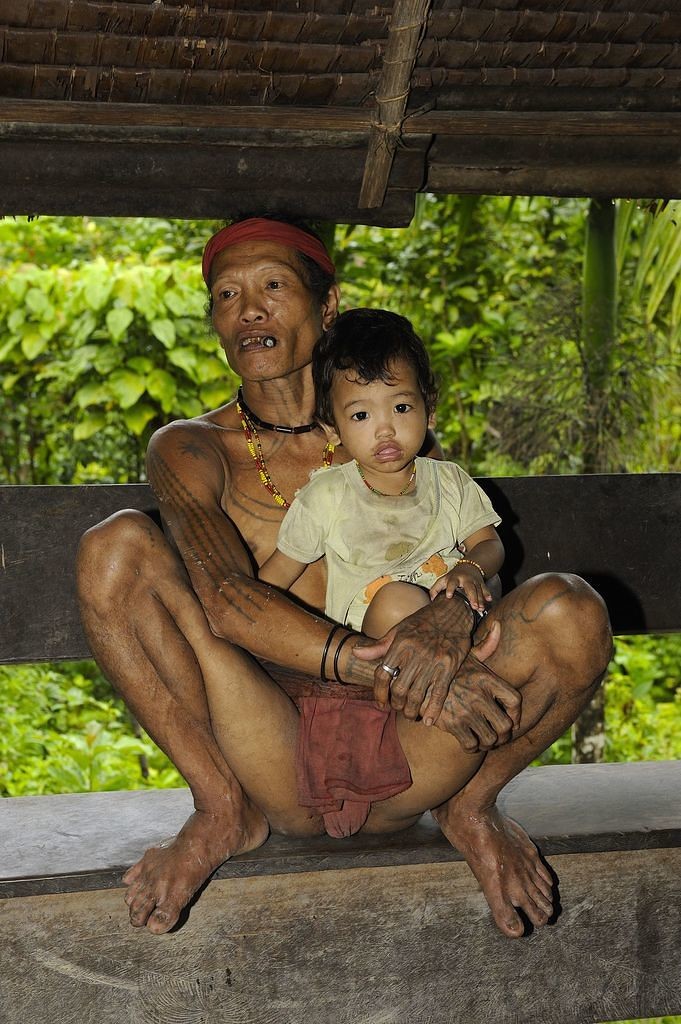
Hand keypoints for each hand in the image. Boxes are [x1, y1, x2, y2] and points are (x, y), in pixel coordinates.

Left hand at [353, 596, 480, 722]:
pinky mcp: (449, 666)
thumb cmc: (423, 621)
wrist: (452, 611)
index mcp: (401, 644)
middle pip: (399, 688)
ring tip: (410, 714)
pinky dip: (433, 709)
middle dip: (396, 704)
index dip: (378, 692)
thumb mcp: (399, 629)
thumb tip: (356, 653)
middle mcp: (416, 653)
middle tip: (397, 708)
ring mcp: (433, 661)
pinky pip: (439, 693)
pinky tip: (428, 720)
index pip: (382, 673)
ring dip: (411, 710)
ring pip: (417, 695)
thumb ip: (379, 646)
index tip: (380, 703)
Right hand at [427, 625, 521, 750]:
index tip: (512, 720)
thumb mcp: (465, 652)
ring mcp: (466, 710)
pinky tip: (468, 741)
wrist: (415, 673)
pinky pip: (471, 744)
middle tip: (499, 736)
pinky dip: (472, 747)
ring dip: (489, 743)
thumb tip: (498, 626)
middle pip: (505, 725)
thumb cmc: (444, 662)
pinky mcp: (451, 723)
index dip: (517, 714)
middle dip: (504, 735)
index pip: (514, 700)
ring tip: (484, 740)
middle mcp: (479, 695)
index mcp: (486, 678)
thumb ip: (486, 644)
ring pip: (490, 738)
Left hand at [429, 564, 490, 613]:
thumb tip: (431, 599)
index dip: (450, 589)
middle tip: (473, 606)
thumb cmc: (453, 576)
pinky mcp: (481, 583)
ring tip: (480, 608)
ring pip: (478, 590)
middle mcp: (465, 579)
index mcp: (454, 578)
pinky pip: (485, 589)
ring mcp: (474, 581)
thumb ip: (435, 588)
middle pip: (469, 588)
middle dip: (471, 597)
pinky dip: (487, 594)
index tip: (448, 596)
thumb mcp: (443, 579)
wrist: (469, 565)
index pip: (451, 583)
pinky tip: (489, 600)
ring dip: (480, 599)